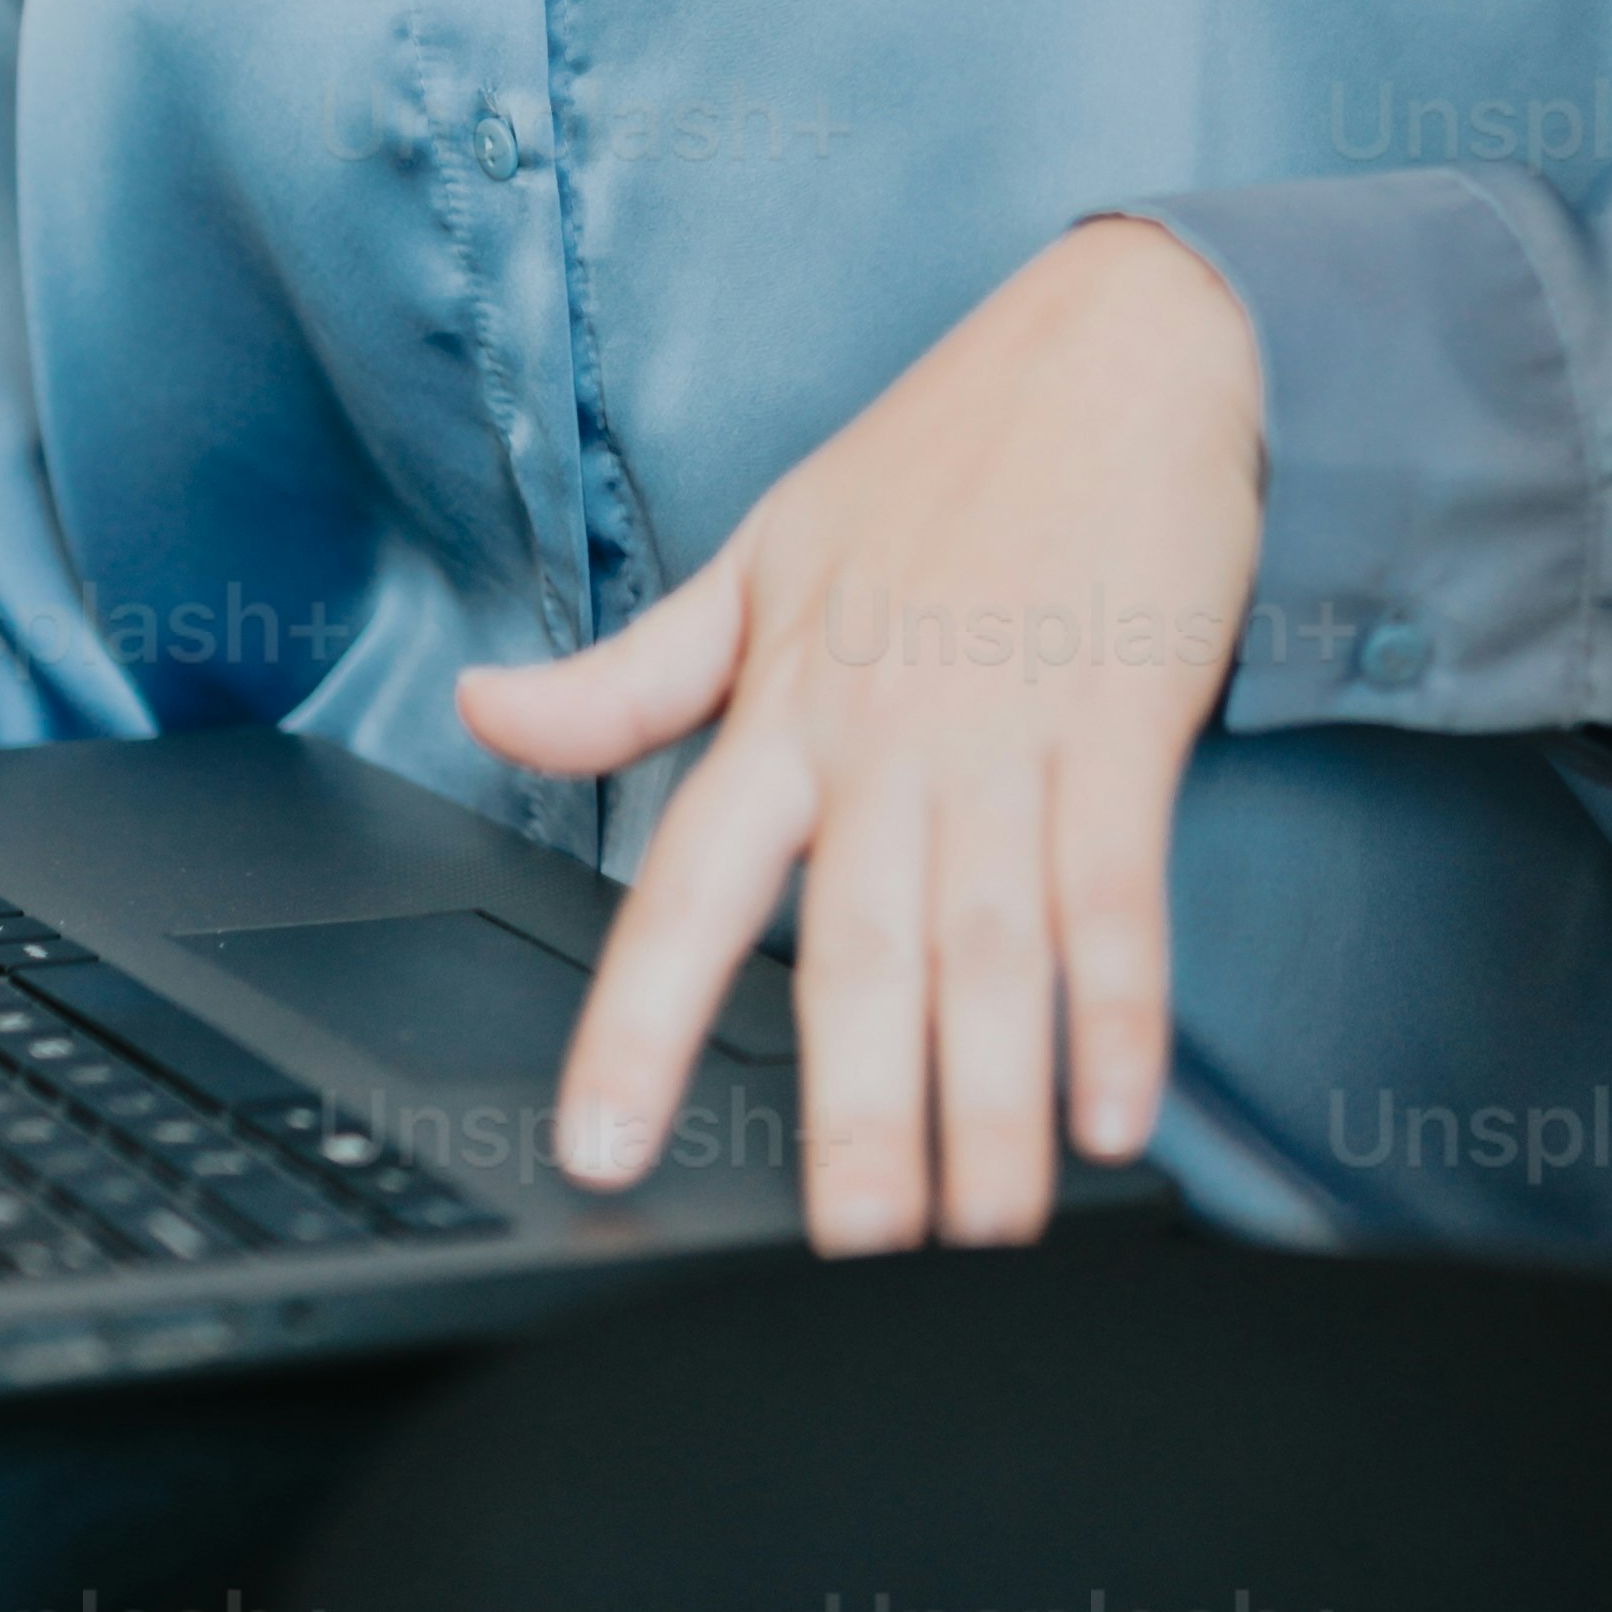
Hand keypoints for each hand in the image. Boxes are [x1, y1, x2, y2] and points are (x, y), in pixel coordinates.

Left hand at [457, 217, 1265, 1254]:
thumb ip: (633, 670)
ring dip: (990, 1106)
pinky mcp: (1127, 720)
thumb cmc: (948, 454)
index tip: (601, 1151)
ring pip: (988, 951)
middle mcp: (886, 732)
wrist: (1130, 340)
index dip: (639, 1025)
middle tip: (844, 1271)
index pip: (686, 885)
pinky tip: (1118, 1116)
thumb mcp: (764, 551)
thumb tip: (481, 708)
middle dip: (850, 1120)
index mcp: (784, 700)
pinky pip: (1117, 890)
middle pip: (853, 954)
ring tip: (984, 1241)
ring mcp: (1009, 730)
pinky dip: (1122, 1006)